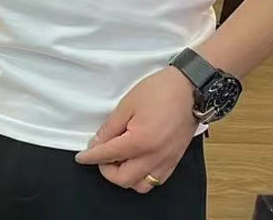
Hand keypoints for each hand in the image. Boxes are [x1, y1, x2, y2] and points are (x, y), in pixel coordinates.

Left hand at [73, 66, 199, 193]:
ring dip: (126, 177)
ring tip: (120, 160)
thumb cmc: (160, 90)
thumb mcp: (128, 103)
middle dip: (107, 170)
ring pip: (141, 185)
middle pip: (123, 178)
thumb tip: (98, 142)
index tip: (81, 157)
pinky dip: (143, 177)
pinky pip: (156, 180)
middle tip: (101, 156)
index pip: (108, 155)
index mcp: (140, 141)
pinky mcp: (175, 160)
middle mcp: (153, 156)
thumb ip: (111, 126)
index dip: (91, 157)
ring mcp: (166, 160)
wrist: (190, 88)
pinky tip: (137, 162)